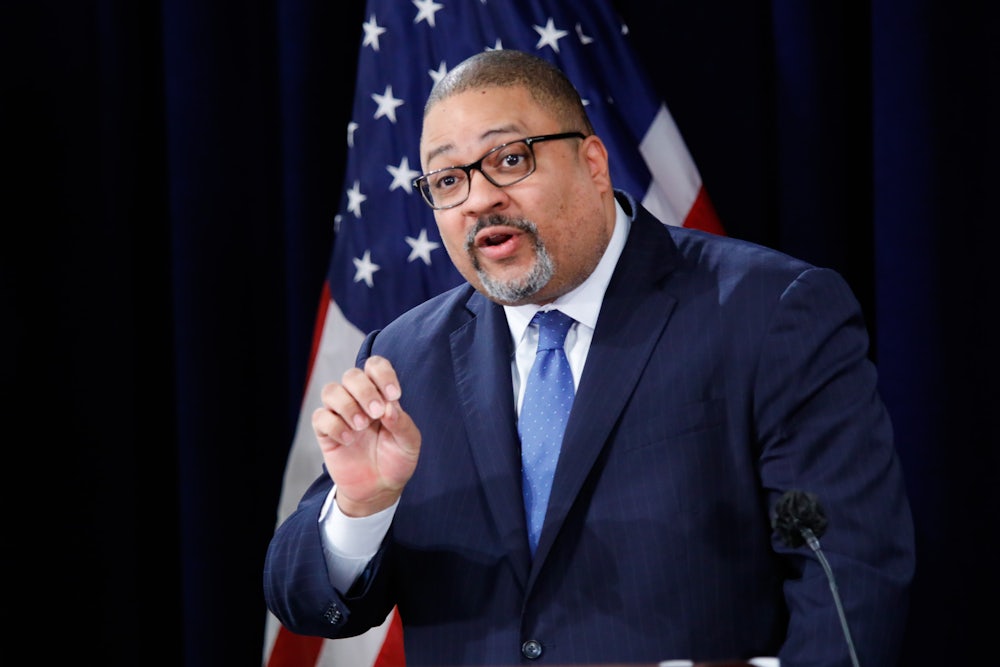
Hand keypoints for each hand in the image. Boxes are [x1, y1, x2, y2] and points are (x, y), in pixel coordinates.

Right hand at [312, 355, 420, 516]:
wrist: (379, 490)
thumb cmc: (396, 460)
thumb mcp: (409, 443)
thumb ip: (402, 423)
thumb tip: (389, 407)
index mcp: (381, 395)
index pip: (375, 366)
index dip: (383, 374)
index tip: (394, 396)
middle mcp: (358, 400)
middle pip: (351, 375)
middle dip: (364, 390)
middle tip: (376, 413)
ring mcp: (340, 414)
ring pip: (331, 390)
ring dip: (347, 406)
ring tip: (361, 426)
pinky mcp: (326, 432)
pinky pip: (320, 417)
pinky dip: (335, 426)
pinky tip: (349, 440)